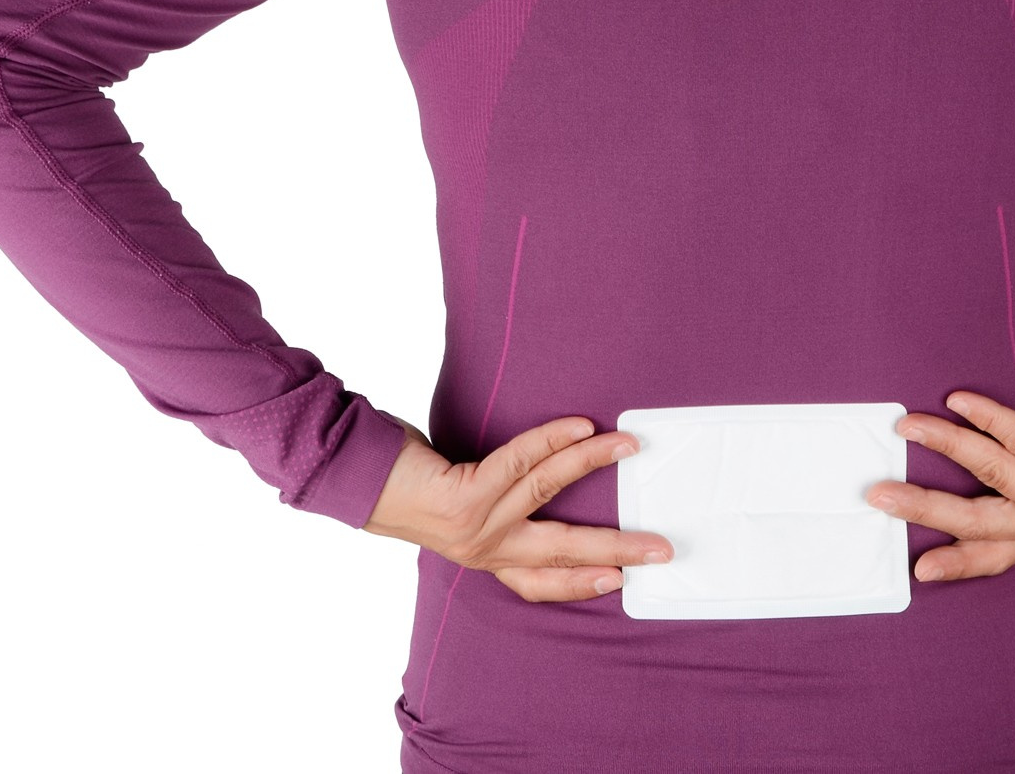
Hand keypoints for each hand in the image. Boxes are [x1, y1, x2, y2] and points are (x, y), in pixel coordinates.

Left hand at [363, 414, 674, 602]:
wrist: (355, 478)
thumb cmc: (410, 485)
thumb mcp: (459, 508)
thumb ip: (497, 508)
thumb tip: (545, 476)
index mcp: (484, 557)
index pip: (539, 584)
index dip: (582, 585)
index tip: (622, 580)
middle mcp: (482, 549)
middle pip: (561, 552)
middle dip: (616, 549)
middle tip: (659, 547)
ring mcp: (475, 524)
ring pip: (548, 492)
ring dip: (593, 465)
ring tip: (628, 446)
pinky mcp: (464, 495)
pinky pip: (520, 462)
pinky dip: (555, 442)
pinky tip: (582, 428)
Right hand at [866, 391, 1014, 583]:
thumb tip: (995, 437)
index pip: (995, 553)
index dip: (955, 563)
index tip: (918, 569)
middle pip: (976, 522)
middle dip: (923, 510)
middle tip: (877, 497)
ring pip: (989, 475)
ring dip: (943, 447)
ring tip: (906, 427)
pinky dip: (987, 419)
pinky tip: (960, 402)